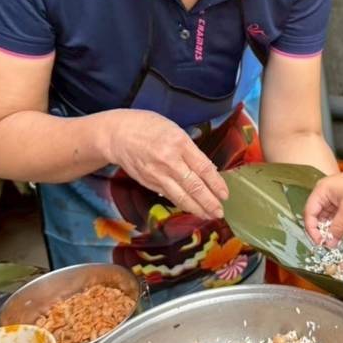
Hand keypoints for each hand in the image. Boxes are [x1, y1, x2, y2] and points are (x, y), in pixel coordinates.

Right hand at [99, 109, 228, 219]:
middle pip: (194, 186)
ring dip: (197, 208)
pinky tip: (191, 209)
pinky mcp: (149, 183)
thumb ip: (191, 150)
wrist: (117, 135)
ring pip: (181, 196)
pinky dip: (182, 204)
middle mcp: (169, 160)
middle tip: (220, 212)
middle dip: (209, 202)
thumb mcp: (174, 130)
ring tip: (209, 215)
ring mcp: (157, 174)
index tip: (225, 194)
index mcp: (179, 143)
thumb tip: (208, 170)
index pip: (203, 168)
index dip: (216, 184)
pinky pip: (169, 196)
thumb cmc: (148, 127)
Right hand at [303, 165, 342, 245]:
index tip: (319, 242)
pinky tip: (338, 234)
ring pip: (324, 217)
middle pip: (315, 215)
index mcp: (321, 190)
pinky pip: (332, 216)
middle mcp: (323, 193)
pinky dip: (334, 225)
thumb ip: (338, 227)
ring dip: (327, 229)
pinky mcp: (339, 202)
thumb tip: (330, 243)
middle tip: (326, 244)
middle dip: (319, 230)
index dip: (311, 229)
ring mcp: (331, 198)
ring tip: (333, 241)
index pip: (309, 212)